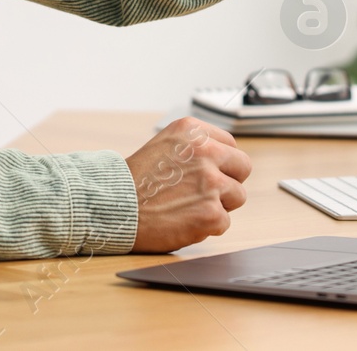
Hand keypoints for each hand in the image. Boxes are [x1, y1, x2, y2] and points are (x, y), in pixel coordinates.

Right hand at [125, 117, 251, 252]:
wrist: (113, 208)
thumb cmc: (135, 181)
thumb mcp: (165, 144)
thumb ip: (196, 145)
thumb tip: (226, 158)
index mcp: (193, 130)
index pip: (230, 144)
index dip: (219, 163)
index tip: (203, 172)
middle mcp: (205, 151)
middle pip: (242, 167)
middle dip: (228, 181)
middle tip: (204, 192)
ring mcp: (210, 183)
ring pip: (238, 196)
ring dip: (218, 204)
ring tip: (189, 206)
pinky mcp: (211, 213)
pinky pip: (224, 222)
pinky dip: (207, 227)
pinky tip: (184, 221)